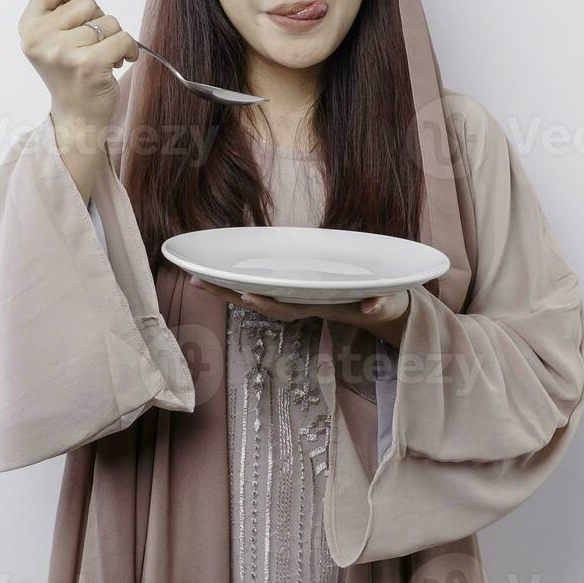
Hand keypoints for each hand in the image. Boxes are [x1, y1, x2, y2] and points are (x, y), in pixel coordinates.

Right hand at [19, 0, 139, 140]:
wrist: (77, 117)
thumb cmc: (71, 72)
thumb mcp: (62, 31)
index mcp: (29, 25)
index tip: (77, 14)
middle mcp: (40, 37)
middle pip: (86, 0)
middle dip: (97, 20)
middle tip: (89, 45)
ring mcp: (62, 52)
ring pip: (108, 21)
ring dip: (113, 38)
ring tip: (101, 57)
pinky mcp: (88, 65)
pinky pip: (122, 38)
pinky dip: (128, 50)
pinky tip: (118, 62)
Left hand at [187, 276, 411, 346]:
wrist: (383, 307)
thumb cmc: (385, 301)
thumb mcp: (388, 302)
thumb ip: (382, 303)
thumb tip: (373, 305)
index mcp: (321, 305)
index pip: (290, 306)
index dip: (269, 303)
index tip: (248, 296)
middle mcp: (302, 303)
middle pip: (260, 302)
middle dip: (229, 295)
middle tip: (198, 282)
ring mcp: (296, 298)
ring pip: (255, 295)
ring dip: (225, 290)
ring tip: (195, 278)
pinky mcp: (294, 290)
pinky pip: (260, 287)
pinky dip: (237, 283)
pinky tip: (217, 275)